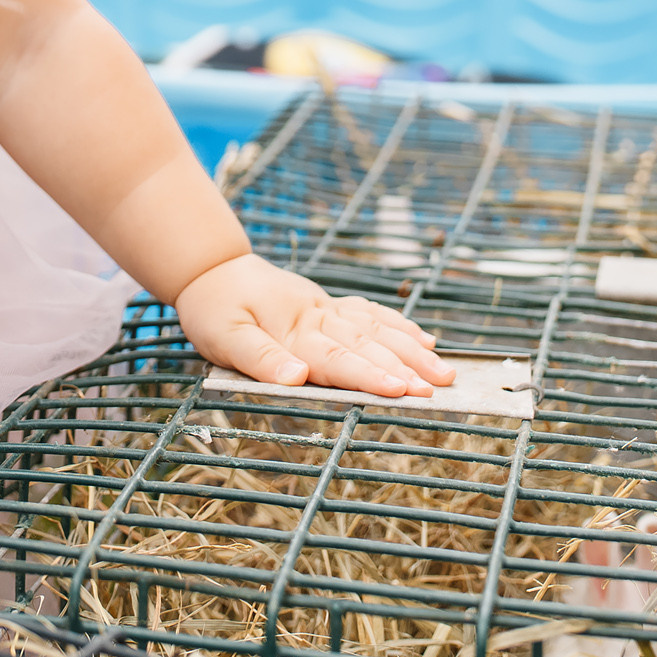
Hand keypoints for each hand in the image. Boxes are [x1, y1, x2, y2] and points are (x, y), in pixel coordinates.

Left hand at [174, 254, 455, 398]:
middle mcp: (317, 317)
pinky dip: (398, 325)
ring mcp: (326, 308)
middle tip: (439, 387)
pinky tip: (423, 339)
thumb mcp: (222, 336)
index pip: (338, 359)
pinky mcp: (328, 304)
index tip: (403, 390)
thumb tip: (296, 378)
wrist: (212, 267)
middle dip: (406, 367)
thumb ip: (258, 358)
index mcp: (293, 330)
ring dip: (412, 350)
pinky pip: (370, 312)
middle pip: (367, 344)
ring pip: (377, 328)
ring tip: (445, 370)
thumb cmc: (213, 308)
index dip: (371, 376)